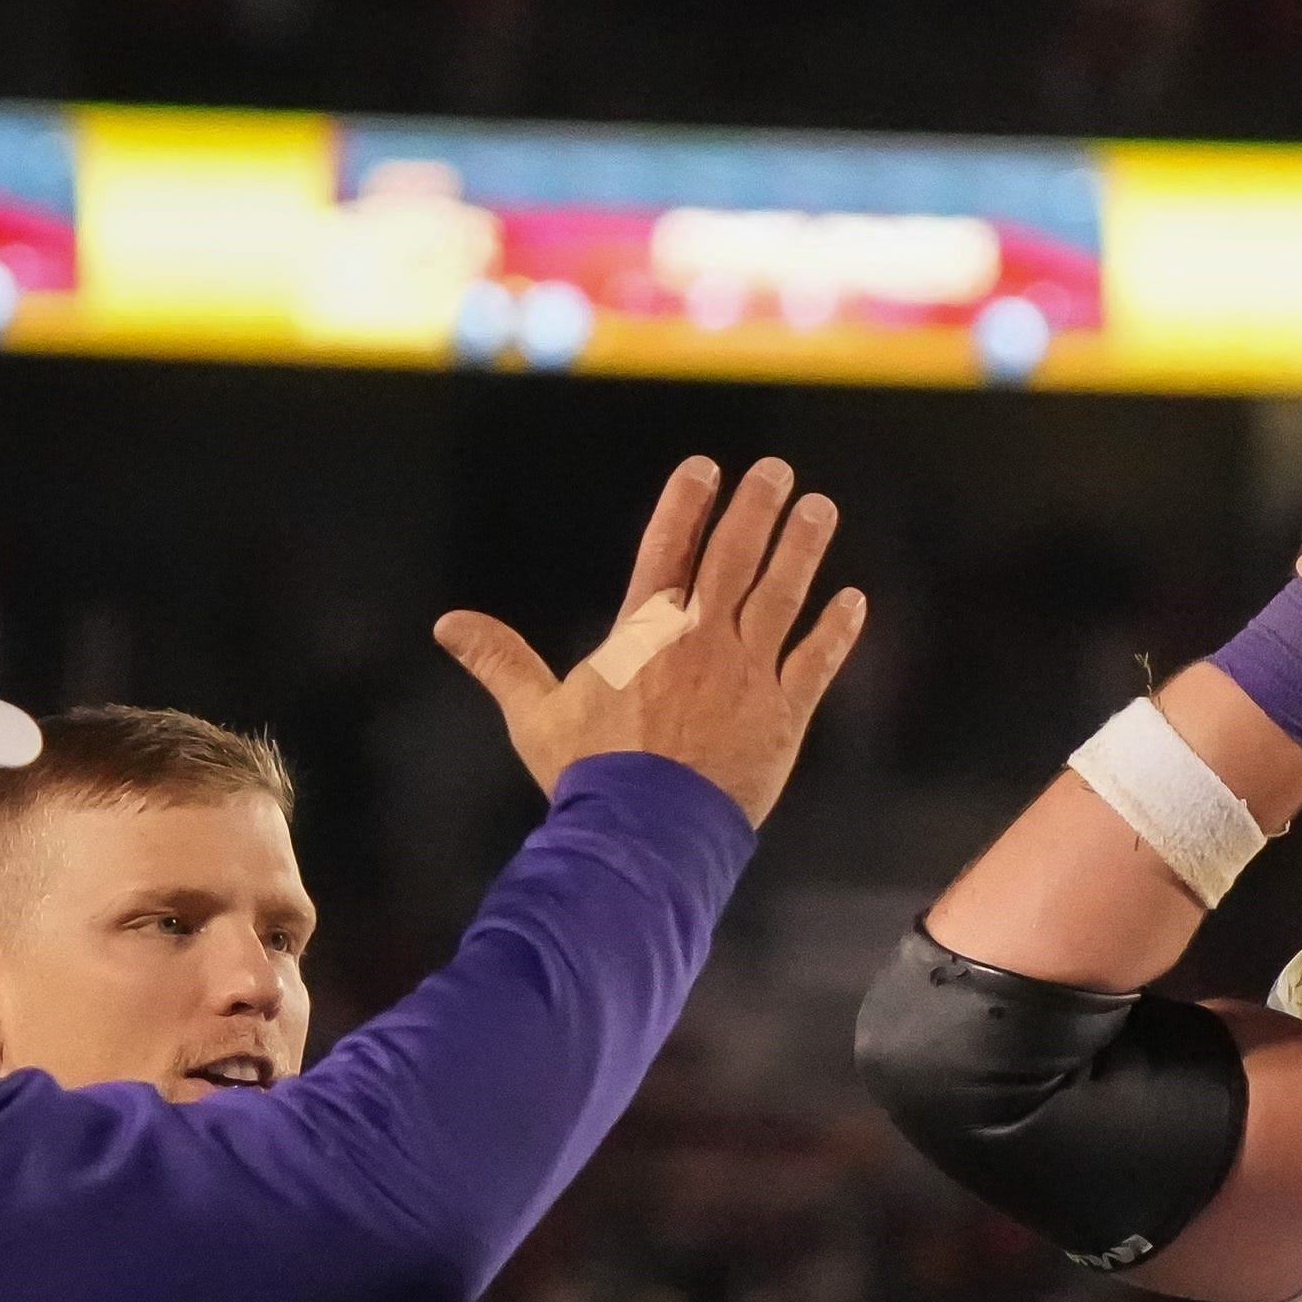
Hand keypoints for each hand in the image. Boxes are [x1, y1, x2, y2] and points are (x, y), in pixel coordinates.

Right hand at [437, 456, 869, 822]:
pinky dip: (836, 631)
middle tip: (778, 473)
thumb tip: (448, 625)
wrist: (646, 833)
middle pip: (733, 557)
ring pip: (781, 596)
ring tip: (820, 510)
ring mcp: (747, 675)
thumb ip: (500, 661)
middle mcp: (700, 640)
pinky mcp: (783, 715)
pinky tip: (853, 600)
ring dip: (802, 549)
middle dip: (756, 509)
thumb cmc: (589, 777)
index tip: (706, 467)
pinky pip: (816, 662)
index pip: (667, 548)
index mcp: (643, 633)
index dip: (687, 503)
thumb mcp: (536, 714)